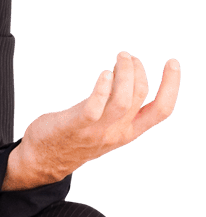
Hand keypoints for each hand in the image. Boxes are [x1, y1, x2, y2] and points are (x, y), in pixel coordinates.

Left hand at [16, 51, 180, 183]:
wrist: (44, 161)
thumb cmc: (75, 137)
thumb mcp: (106, 127)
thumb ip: (118, 109)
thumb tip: (127, 76)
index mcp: (129, 132)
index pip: (161, 110)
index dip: (171, 86)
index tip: (172, 62)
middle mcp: (117, 132)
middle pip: (140, 96)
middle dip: (137, 70)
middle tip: (127, 56)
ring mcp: (97, 130)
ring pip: (123, 100)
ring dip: (125, 73)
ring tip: (121, 56)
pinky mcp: (75, 126)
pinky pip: (94, 108)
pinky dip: (102, 89)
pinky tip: (104, 74)